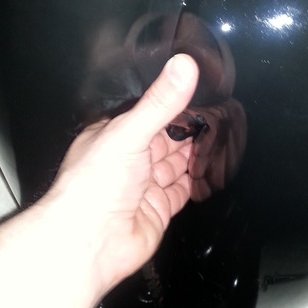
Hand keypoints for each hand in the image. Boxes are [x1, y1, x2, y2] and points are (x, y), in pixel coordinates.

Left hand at [40, 53, 198, 302]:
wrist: (90, 242)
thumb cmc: (93, 187)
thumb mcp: (130, 132)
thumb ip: (160, 102)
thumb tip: (183, 66)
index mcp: (112, 137)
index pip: (147, 116)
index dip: (171, 107)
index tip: (198, 96)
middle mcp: (126, 162)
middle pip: (164, 141)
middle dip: (187, 131)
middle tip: (215, 117)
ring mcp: (142, 187)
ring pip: (174, 165)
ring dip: (192, 155)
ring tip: (217, 139)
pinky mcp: (157, 209)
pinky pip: (180, 192)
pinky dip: (194, 182)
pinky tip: (206, 171)